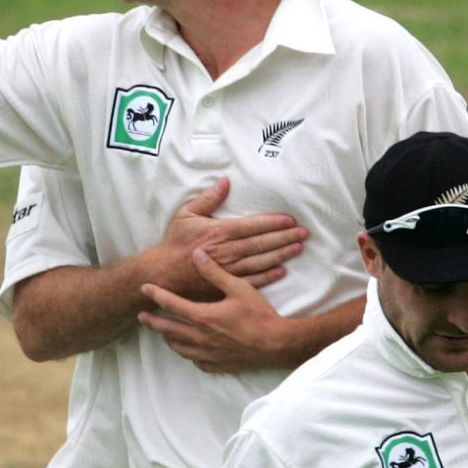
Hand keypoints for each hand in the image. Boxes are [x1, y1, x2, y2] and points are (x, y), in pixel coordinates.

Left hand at [139, 249, 294, 373]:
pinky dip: (188, 353)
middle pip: (167, 330)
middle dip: (152, 322)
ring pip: (179, 348)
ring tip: (164, 332)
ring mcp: (207, 354)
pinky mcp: (217, 365)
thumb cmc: (259, 315)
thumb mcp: (239, 288)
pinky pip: (195, 361)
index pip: (171, 304)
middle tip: (142, 316)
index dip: (155, 295)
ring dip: (168, 338)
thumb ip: (215, 272)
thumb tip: (197, 254)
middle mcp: (200, 338)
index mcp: (202, 317)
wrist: (276, 344)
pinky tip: (190, 349)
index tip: (144, 288)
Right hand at [146, 177, 305, 301]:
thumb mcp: (186, 214)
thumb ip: (208, 198)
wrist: (163, 274)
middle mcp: (227, 252)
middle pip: (262, 243)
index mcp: (219, 232)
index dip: (273, 222)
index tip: (290, 219)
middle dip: (285, 237)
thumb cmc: (175, 242)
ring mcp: (228, 270)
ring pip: (261, 261)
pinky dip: (268, 276)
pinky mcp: (225, 285)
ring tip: (298, 247)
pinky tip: (282, 270)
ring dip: (281, 254)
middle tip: (304, 233)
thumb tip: (225, 182)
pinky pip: (251, 281)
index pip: (252, 226)